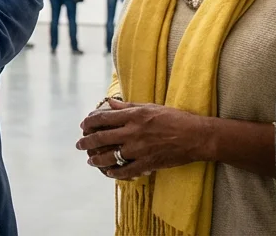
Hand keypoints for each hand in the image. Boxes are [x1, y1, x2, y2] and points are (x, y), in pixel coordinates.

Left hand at [76, 98, 209, 179]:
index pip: (104, 118)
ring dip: (97, 160)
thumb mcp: (151, 106)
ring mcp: (139, 149)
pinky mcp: (147, 163)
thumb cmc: (175, 118)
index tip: (83, 125)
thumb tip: (109, 102)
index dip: (90, 122)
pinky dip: (115, 173)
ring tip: (90, 161)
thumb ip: (128, 106)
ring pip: (110, 156)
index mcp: (134, 116)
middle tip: (79, 145)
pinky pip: (125, 171)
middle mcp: (133, 132)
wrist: (196, 136)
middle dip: (86, 142)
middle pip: (102, 137)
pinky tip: (109, 173)